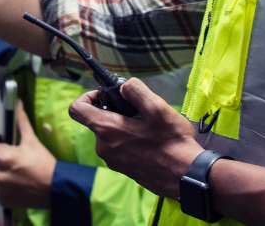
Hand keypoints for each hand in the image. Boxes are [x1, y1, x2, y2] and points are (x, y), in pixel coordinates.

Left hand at [0, 101, 55, 208]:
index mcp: (2, 157)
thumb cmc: (44, 164)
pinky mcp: (2, 199)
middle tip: (10, 155)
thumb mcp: (32, 141)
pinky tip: (14, 181)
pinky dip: (1, 184)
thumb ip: (21, 121)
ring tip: (14, 169)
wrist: (56, 189)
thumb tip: (18, 103)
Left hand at [68, 79, 201, 198]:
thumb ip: (136, 90)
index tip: (106, 94)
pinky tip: (152, 141)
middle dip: (115, 110)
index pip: (77, 109)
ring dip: (125, 125)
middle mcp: (104, 148)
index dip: (88, 95)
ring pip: (111, 133)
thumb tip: (123, 86)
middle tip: (140, 110)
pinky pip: (119, 147)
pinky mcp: (124, 169)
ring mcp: (113, 161)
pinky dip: (130, 139)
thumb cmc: (173, 142)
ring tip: (150, 126)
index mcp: (107, 130)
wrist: (188, 177)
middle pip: (97, 120)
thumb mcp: (157, 108)